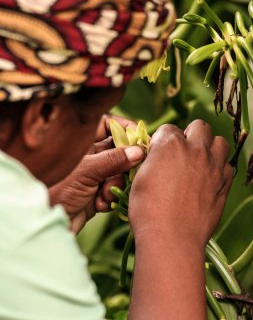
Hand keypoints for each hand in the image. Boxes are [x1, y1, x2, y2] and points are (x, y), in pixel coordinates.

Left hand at [49, 115, 143, 232]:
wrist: (45, 222)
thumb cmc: (57, 189)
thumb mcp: (86, 170)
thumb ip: (113, 159)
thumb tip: (138, 151)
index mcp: (81, 143)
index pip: (107, 125)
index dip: (124, 129)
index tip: (140, 139)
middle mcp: (89, 156)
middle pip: (117, 150)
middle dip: (124, 162)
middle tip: (133, 170)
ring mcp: (93, 175)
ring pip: (118, 172)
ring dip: (115, 184)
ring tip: (105, 193)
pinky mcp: (96, 193)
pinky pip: (113, 189)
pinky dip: (109, 197)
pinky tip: (99, 205)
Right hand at [129, 120, 232, 250]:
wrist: (171, 238)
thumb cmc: (148, 210)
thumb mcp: (139, 178)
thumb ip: (152, 160)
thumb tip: (156, 156)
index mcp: (170, 145)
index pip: (168, 128)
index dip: (162, 139)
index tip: (159, 151)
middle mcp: (195, 150)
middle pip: (199, 126)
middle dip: (190, 134)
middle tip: (181, 151)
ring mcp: (213, 167)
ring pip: (220, 142)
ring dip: (209, 147)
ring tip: (199, 160)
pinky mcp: (223, 185)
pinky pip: (227, 167)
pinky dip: (219, 169)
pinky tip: (208, 179)